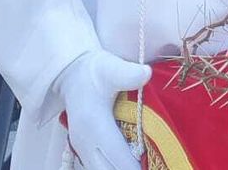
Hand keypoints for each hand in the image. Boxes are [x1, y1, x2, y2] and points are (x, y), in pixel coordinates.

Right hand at [60, 52, 151, 169]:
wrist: (73, 75)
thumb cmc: (94, 72)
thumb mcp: (111, 68)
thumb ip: (127, 73)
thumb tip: (146, 74)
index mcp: (94, 125)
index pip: (116, 156)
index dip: (133, 167)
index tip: (149, 168)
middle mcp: (86, 143)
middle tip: (154, 166)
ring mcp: (83, 150)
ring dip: (121, 169)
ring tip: (146, 165)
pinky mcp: (85, 152)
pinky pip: (100, 167)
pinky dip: (115, 168)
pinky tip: (133, 164)